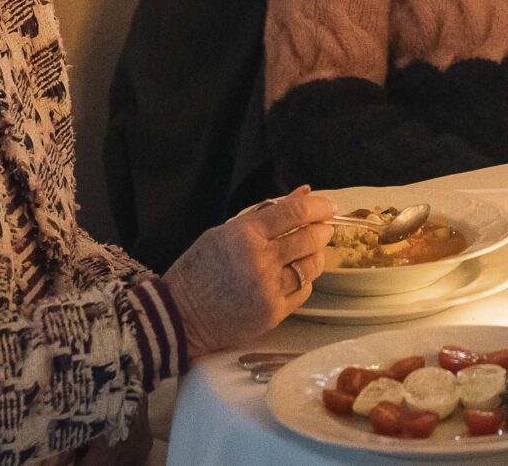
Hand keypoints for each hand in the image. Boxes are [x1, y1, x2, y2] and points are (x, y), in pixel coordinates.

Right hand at [160, 186, 334, 355]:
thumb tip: (303, 193)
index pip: (295, 212)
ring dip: (316, 256)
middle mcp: (260, 261)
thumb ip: (265, 213)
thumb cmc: (199, 270)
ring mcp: (268, 289)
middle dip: (322, 230)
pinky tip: (294, 275)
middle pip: (310, 239)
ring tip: (309, 252)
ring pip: (311, 266)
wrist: (179, 316)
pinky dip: (304, 281)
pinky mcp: (273, 314)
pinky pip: (304, 291)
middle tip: (323, 228)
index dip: (318, 206)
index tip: (328, 206)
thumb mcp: (225, 232)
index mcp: (245, 235)